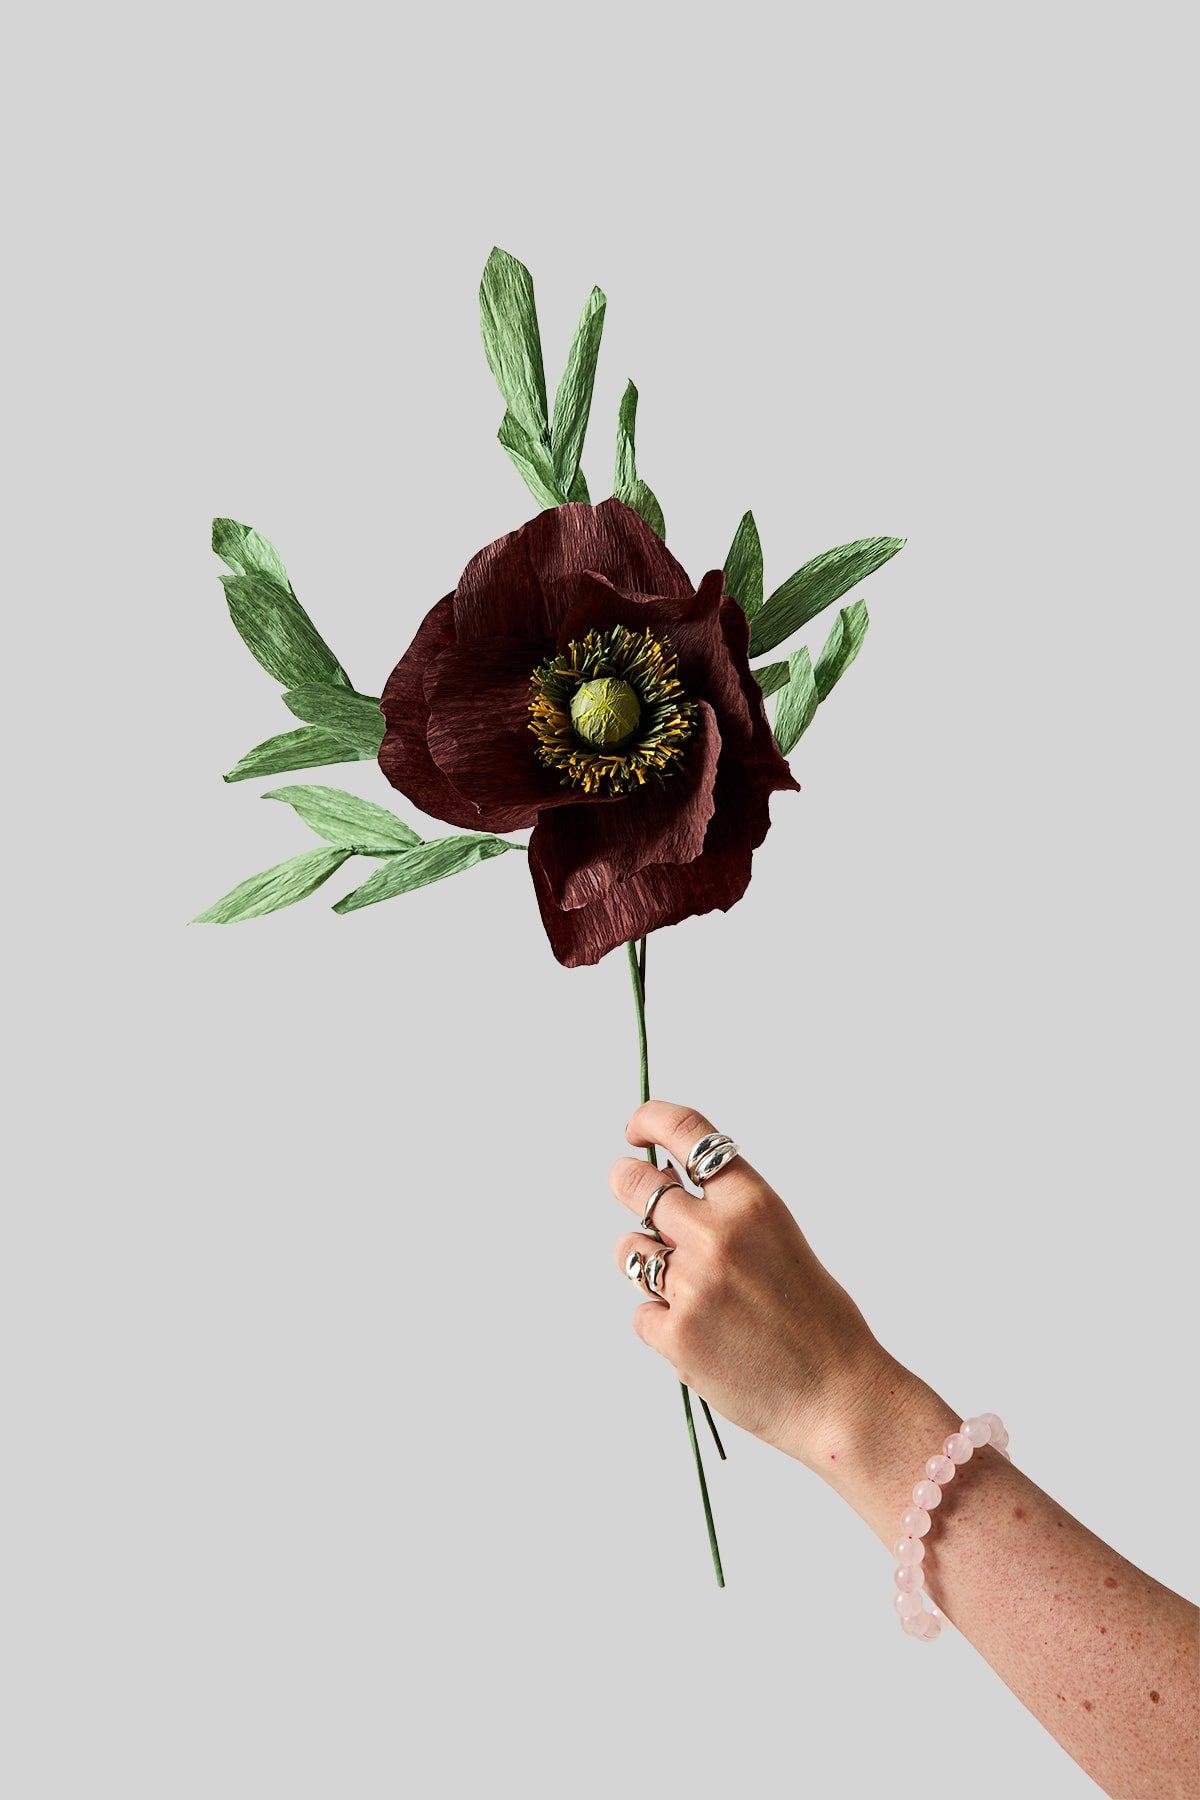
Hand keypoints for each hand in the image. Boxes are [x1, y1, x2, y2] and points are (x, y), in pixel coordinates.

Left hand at [611, 1098, 890, 1468]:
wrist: (839, 1397)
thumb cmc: (816, 1320)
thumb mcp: (779, 1241)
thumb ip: (726, 1213)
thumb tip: (666, 1186)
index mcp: (753, 1202)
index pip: (686, 1132)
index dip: (648, 1120)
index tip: (634, 1131)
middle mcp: (717, 1234)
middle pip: (635, 1183)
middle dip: (626, 1184)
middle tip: (630, 1191)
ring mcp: (692, 1284)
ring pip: (629, 1250)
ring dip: (646, 1263)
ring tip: (694, 1292)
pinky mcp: (675, 1334)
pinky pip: (642, 1312)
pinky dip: (662, 1323)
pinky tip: (705, 1338)